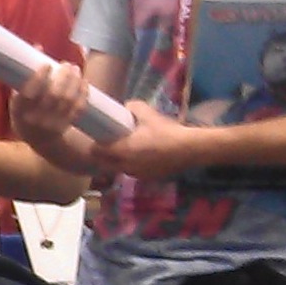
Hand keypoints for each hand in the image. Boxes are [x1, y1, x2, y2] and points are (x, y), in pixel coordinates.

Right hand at [9, 62, 89, 148]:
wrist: (40, 141)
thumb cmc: (26, 113)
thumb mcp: (17, 99)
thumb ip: (25, 76)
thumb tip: (38, 47)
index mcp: (19, 111)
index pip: (29, 93)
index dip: (39, 77)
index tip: (47, 65)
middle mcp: (35, 119)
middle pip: (53, 95)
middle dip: (63, 76)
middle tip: (67, 65)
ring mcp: (52, 124)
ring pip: (68, 100)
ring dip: (74, 82)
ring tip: (75, 69)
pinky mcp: (67, 126)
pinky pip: (78, 108)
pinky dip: (83, 93)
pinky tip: (83, 82)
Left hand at [94, 101, 215, 180]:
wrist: (190, 148)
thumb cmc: (167, 131)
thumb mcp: (149, 114)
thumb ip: (134, 108)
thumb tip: (126, 106)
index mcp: (122, 150)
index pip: (97, 152)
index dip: (95, 145)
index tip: (98, 139)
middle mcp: (125, 165)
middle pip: (104, 164)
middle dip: (102, 156)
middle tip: (108, 145)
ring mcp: (136, 174)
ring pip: (118, 169)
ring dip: (116, 162)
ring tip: (123, 151)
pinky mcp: (147, 178)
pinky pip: (133, 172)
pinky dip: (131, 166)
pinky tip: (140, 157)